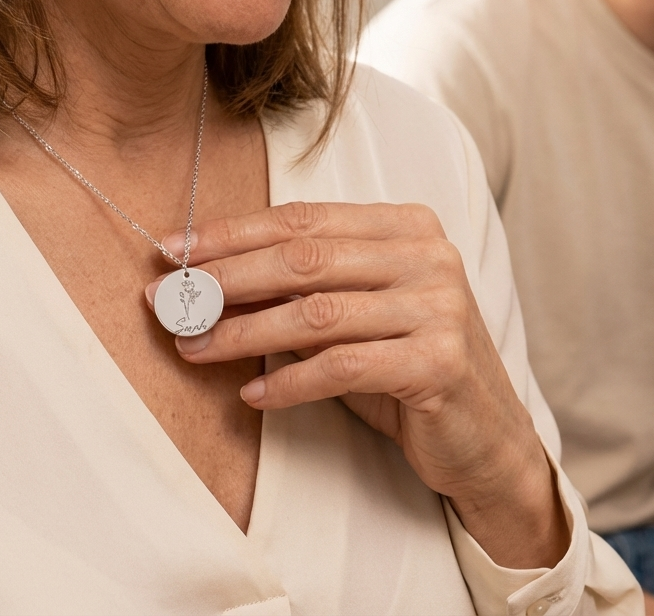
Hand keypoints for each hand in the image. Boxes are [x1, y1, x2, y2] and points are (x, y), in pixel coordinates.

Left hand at [154, 201, 569, 569]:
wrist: (485, 436)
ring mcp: (439, 305)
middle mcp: (428, 255)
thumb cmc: (408, 366)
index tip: (175, 248)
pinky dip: (288, 382)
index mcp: (408, 226)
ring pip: (317, 312)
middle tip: (168, 298)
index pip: (306, 217)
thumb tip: (207, 282)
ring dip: (243, 332)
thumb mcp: (358, 315)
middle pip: (306, 258)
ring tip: (193, 347)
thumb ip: (304, 290)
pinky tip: (251, 396)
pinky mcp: (438, 361)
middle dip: (226, 277)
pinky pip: (342, 366)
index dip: (235, 232)